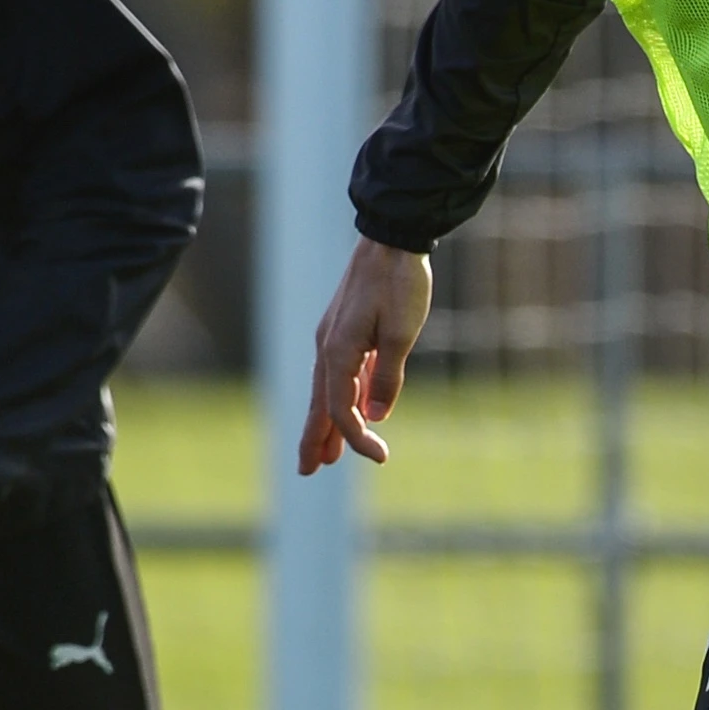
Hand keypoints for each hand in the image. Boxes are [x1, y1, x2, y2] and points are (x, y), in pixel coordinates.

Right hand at [298, 237, 432, 473]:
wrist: (391, 238)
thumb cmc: (399, 282)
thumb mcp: (401, 333)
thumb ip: (387, 378)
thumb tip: (376, 416)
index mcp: (338, 351)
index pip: (342, 410)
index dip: (358, 438)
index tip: (381, 458)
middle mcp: (328, 346)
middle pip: (320, 404)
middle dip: (315, 439)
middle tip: (307, 471)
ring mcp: (333, 336)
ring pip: (327, 389)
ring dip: (326, 422)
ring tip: (324, 452)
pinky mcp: (344, 328)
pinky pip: (339, 372)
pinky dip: (341, 396)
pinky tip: (351, 408)